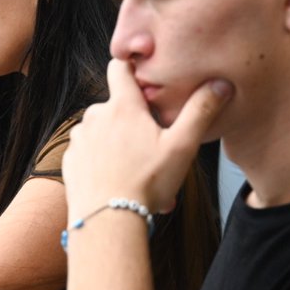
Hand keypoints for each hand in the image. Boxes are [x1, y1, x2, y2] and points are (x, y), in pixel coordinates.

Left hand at [62, 60, 232, 215]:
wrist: (107, 221)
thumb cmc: (146, 183)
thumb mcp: (182, 146)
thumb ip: (200, 112)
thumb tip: (219, 84)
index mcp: (122, 106)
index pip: (119, 67)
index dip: (131, 68)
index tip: (143, 77)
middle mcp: (95, 116)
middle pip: (117, 107)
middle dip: (136, 125)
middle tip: (156, 154)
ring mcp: (79, 139)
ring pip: (105, 134)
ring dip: (122, 150)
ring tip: (142, 177)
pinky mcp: (70, 161)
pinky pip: (91, 155)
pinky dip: (106, 167)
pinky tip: (121, 186)